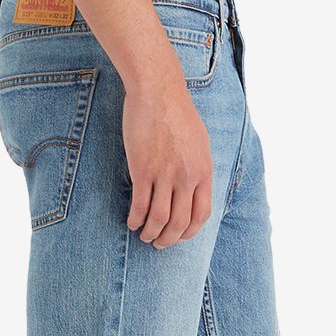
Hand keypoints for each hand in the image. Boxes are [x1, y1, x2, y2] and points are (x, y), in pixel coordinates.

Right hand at [120, 78, 212, 247]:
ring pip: (159, 219)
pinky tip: (131, 221)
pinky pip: (140, 204)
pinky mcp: (142, 169)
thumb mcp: (200, 143)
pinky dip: (135, 219)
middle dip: (168, 239)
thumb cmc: (178, 113)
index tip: (179, 236)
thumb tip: (193, 190)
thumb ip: (197, 168)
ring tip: (143, 235)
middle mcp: (187, 177)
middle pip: (179, 223)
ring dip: (150, 233)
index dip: (188, 232)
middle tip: (158, 243)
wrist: (158, 91)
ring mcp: (165, 174)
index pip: (200, 215)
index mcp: (203, 171)